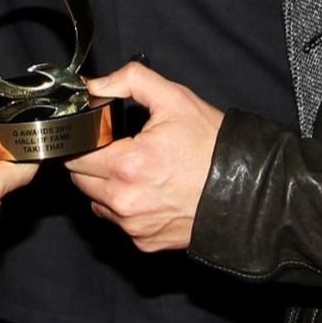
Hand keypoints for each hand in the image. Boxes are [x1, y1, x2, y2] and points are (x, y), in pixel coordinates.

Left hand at [64, 61, 219, 252]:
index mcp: (127, 165)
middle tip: (119, 149)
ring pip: (97, 202)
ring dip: (106, 186)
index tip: (99, 135)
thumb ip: (129, 81)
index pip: (75, 156)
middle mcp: (126, 201)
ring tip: (138, 170)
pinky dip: (126, 208)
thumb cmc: (212, 146)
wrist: (246, 189)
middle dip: (92, 162)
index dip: (84, 141)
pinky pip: (119, 223)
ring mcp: (134, 226)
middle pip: (81, 180)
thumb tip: (94, 85)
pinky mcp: (145, 241)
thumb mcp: (175, 99)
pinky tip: (149, 191)